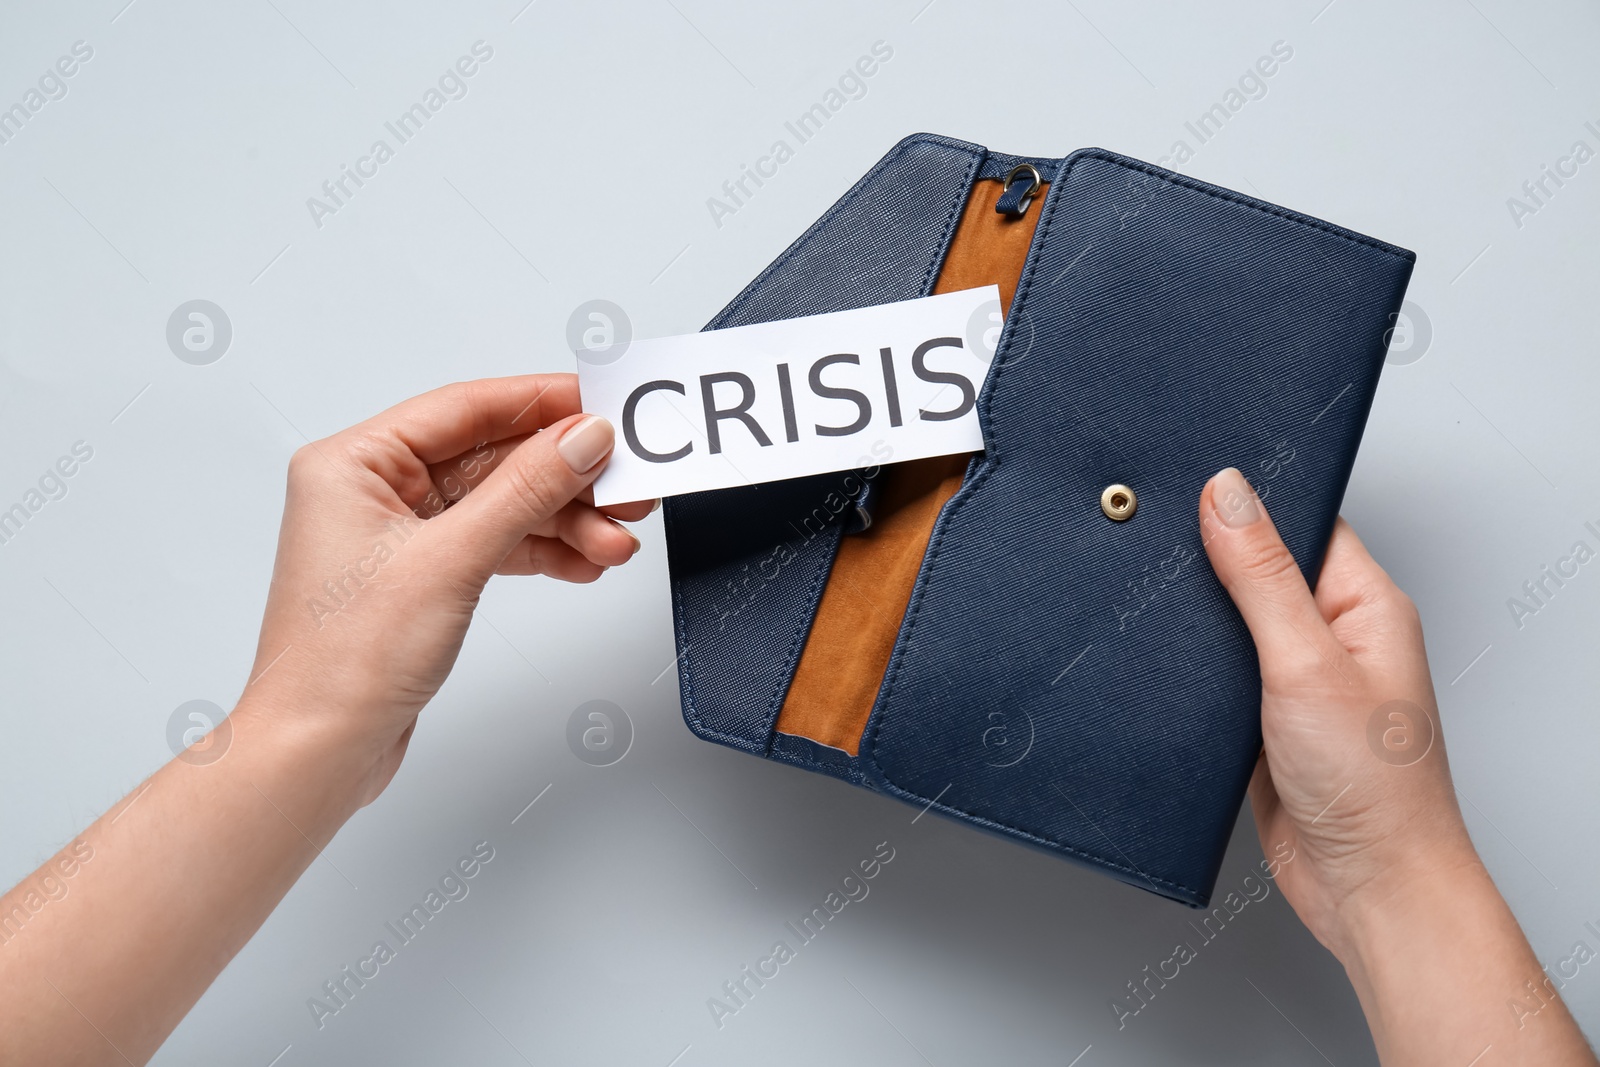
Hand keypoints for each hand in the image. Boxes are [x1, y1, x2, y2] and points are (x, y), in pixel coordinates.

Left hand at [238, 374, 651, 806]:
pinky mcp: (422, 578)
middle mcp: (373, 490)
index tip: (605, 406)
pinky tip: (584, 562)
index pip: (467, 408)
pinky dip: (543, 552)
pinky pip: (496, 544)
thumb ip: (526, 491)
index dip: (543, 403)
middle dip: (567, 476)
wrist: (318, 753)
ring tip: (615, 540)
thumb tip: (582, 438)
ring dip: (565, 521)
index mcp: (355, 463)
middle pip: (494, 458)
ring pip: (503, 505)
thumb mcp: (451, 561)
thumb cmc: (343, 663)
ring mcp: (399, 536)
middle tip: (628, 484)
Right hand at [1198, 466, 1470, 951]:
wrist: (1365, 888)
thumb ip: (1261, 576)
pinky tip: (1158, 663)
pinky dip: (1186, 670)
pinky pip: (1216, 675)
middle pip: (1259, 568)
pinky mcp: (1262, 722)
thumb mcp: (1306, 662)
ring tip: (1148, 596)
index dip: (1248, 501)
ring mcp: (1297, 681)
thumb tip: (1226, 493)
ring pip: (1230, 623)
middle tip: (1153, 538)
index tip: (1189, 485)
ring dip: (1194, 619)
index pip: (1302, 522)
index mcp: (1364, 604)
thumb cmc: (1372, 787)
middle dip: (1208, 557)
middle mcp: (1333, 637)